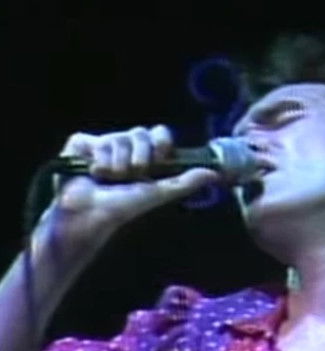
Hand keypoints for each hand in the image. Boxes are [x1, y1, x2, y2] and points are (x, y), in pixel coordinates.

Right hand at [42, 124, 221, 243]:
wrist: (92, 215)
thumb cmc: (123, 207)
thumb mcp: (159, 193)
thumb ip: (185, 182)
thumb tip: (213, 173)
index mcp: (145, 156)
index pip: (160, 134)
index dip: (161, 144)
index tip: (159, 159)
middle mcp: (125, 146)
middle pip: (141, 133)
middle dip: (140, 158)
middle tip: (133, 176)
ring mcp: (103, 143)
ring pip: (119, 138)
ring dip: (118, 164)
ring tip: (110, 179)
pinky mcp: (81, 143)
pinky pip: (98, 141)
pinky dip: (99, 160)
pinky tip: (94, 173)